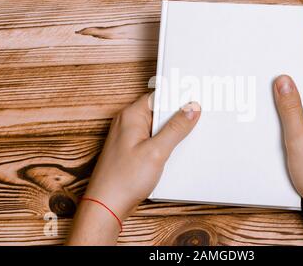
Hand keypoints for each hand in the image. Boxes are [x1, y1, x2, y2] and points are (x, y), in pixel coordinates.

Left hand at [67, 93, 200, 244]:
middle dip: (177, 117)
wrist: (107, 206)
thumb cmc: (123, 179)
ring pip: (157, 127)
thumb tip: (191, 108)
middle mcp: (128, 123)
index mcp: (131, 116)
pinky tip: (173, 153)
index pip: (158, 96)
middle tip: (195, 122)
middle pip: (159, 111)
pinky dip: (164, 144)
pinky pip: (152, 140)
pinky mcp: (132, 151)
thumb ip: (176, 128)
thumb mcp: (157, 151)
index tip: (195, 101)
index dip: (177, 98)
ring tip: (184, 140)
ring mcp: (129, 138)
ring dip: (171, 133)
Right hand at [273, 75, 302, 244]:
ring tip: (278, 134)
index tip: (274, 89)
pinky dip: (296, 135)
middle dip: (289, 107)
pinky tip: (285, 146)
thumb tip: (283, 80)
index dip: (293, 86)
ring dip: (292, 123)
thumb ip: (289, 108)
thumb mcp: (297, 138)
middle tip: (271, 113)